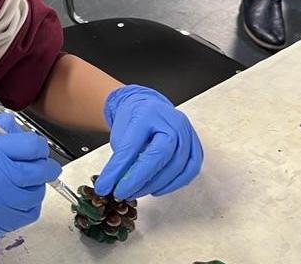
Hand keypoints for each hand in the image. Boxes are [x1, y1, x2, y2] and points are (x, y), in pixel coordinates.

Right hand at [0, 113, 60, 260]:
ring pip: (37, 193)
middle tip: (42, 166)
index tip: (36, 150)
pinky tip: (15, 199)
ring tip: (21, 183)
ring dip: (35, 187)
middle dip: (46, 167)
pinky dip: (28, 205)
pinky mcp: (0, 222)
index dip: (39, 147)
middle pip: (41, 170)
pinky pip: (31, 212)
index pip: (32, 146)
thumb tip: (22, 129)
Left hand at [95, 85, 202, 200]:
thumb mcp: (120, 133)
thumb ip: (120, 157)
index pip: (132, 146)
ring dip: (154, 185)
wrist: (148, 107)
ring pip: (176, 166)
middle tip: (121, 193)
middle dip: (138, 179)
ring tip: (135, 193)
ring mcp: (187, 132)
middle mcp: (171, 121)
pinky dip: (173, 184)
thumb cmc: (133, 120)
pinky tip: (156, 190)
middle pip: (159, 155)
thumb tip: (113, 185)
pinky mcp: (195, 145)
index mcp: (147, 113)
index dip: (118, 170)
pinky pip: (190, 170)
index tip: (105, 187)